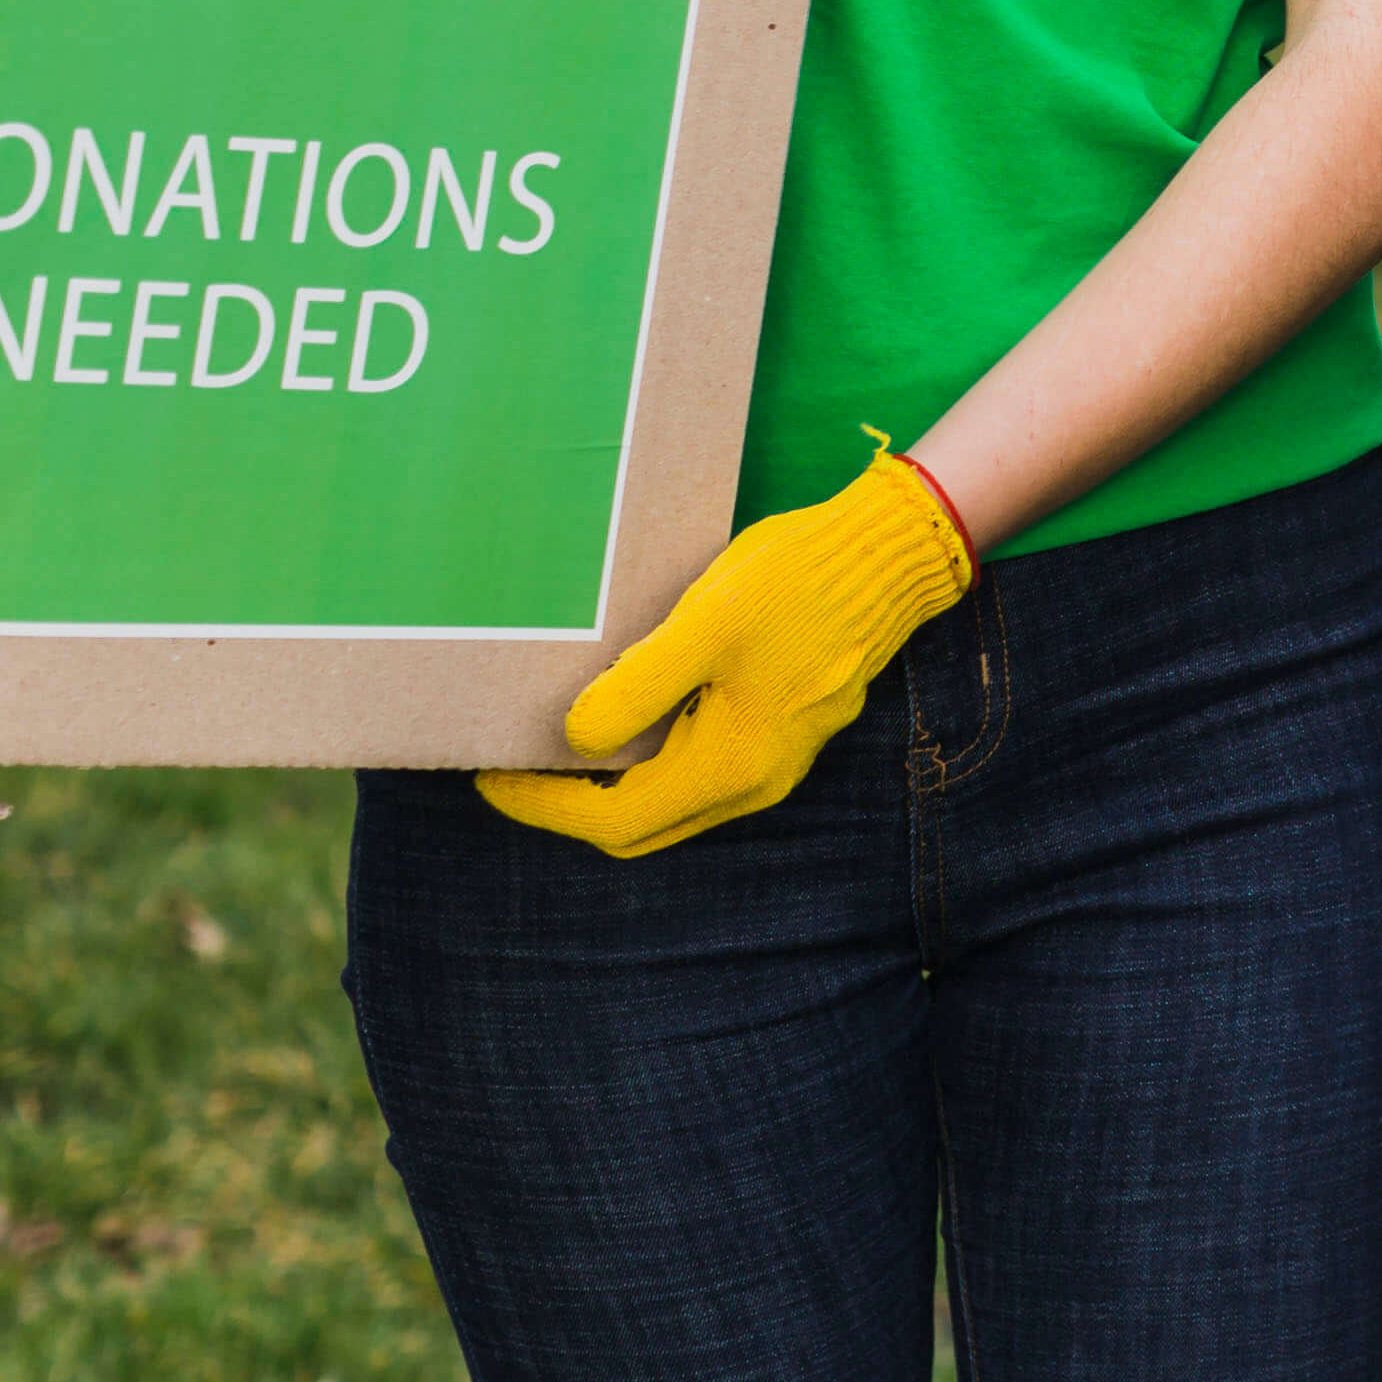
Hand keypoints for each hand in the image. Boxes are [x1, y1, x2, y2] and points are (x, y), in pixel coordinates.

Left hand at [479, 451, 975, 858]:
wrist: (891, 554)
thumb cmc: (801, 584)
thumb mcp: (707, 624)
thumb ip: (637, 688)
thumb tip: (575, 738)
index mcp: (733, 765)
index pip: (613, 820)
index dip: (542, 805)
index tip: (490, 771)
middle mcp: (756, 780)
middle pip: (638, 827)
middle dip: (568, 805)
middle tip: (512, 764)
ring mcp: (774, 761)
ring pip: (668, 803)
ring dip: (608, 785)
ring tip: (556, 741)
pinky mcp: (781, 733)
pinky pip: (697, 771)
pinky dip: (648, 761)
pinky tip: (626, 716)